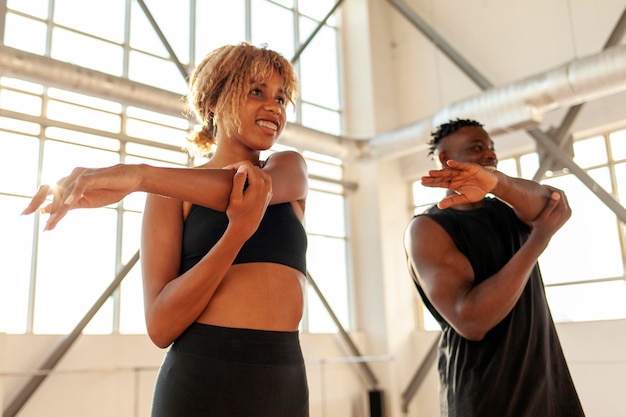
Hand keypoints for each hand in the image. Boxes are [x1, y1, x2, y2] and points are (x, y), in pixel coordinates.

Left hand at [22, 164, 141, 229]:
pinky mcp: (93, 175)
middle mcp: (72, 176)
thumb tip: (46, 211)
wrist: (131, 179)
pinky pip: (81, 184)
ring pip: (65, 191)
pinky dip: (74, 194)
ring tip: (51, 222)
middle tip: (26, 215)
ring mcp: (82, 175)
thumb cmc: (110, 189)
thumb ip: (67, 206)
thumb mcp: (87, 202)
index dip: (36, 202)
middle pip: (51, 189)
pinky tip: (68, 204)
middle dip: (37, 203)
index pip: (49, 192)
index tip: (26, 215)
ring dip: (57, 208)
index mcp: (69, 183)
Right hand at [225, 161, 271, 239]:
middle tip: (228, 174)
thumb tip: (241, 169)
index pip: (247, 165)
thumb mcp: (234, 198)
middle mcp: (267, 185)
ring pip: (258, 171)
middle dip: (240, 168)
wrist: (246, 228)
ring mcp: (269, 189)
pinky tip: (244, 183)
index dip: (235, 165)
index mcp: (259, 184)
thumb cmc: (237, 214)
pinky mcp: (268, 193)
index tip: (225, 171)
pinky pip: (262, 179)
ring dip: (247, 172)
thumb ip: (238, 181)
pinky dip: (253, 177)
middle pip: (253, 167)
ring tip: (235, 177)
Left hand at [422, 160, 497, 208]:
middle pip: (442, 177)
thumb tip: (439, 206)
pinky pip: (462, 165)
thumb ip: (452, 201)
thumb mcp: (464, 198)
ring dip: (440, 172)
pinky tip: (449, 163)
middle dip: (433, 178)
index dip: (432, 183)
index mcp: (453, 184)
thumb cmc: (478, 191)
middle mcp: (455, 176)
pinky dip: (456, 164)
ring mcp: (462, 171)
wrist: (491, 185)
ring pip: (449, 171)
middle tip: (422, 178)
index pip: (440, 183)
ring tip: (431, 173)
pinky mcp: (470, 167)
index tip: (422, 183)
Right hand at [529, 186, 570, 243]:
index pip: (559, 193)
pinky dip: (557, 199)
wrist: (543, 236)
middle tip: (543, 188)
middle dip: (553, 190)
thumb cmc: (540, 225)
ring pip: (563, 198)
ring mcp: (568, 213)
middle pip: (563, 195)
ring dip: (555, 194)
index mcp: (563, 210)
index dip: (551, 188)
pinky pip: (563, 203)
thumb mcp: (544, 215)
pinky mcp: (567, 215)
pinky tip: (549, 199)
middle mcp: (568, 211)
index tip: (542, 186)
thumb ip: (551, 204)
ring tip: (545, 192)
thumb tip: (556, 194)